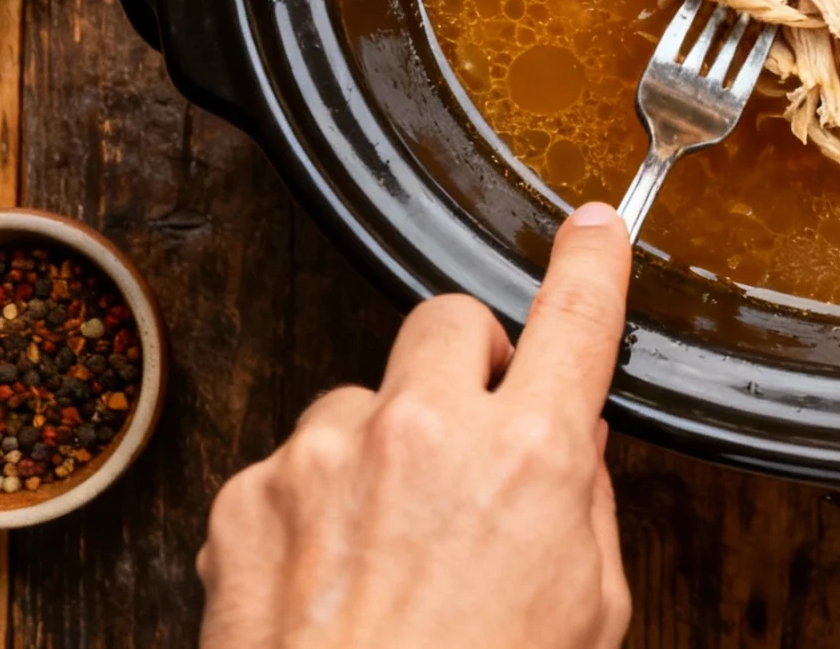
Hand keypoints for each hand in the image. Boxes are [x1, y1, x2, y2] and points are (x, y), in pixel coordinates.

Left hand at [197, 202, 633, 648]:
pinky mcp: (247, 496)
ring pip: (360, 398)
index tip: (592, 230)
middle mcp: (421, 434)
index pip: (575, 318)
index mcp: (528, 458)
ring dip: (379, 446)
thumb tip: (573, 446)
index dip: (590, 262)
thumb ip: (585, 511)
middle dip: (467, 358)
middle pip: (449, 319)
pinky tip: (329, 585)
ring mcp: (323, 456)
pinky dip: (311, 510)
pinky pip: (290, 466)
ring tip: (387, 550)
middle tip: (473, 424)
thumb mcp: (586, 616)